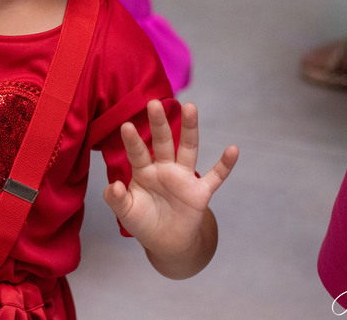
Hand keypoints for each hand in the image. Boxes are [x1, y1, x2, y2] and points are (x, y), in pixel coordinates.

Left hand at [103, 100, 237, 273]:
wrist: (166, 243)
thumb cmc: (143, 222)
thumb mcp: (126, 212)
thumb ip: (116, 200)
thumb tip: (112, 186)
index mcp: (144, 172)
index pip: (137, 153)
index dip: (132, 141)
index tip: (126, 125)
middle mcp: (164, 169)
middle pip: (163, 142)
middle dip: (159, 124)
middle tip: (154, 103)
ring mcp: (183, 178)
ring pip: (188, 149)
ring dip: (190, 129)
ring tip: (190, 107)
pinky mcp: (200, 192)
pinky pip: (215, 176)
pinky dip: (225, 165)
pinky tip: (233, 149)